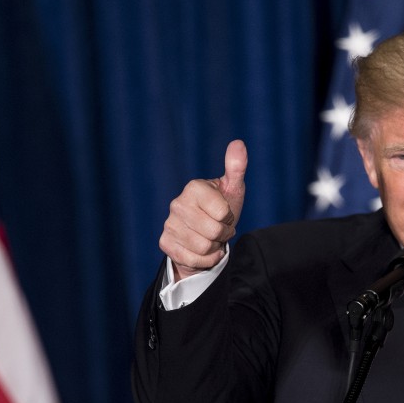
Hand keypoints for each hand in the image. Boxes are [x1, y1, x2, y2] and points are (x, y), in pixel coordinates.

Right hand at [160, 140, 246, 281]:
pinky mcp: (165, 243)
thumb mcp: (232, 189)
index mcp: (194, 188)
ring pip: (204, 247)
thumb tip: (238, 143)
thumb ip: (236, 167)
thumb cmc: (222, 208)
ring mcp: (169, 224)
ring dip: (214, 247)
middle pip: (214, 231)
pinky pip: (193, 259)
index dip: (229, 217)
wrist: (206, 234)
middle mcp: (177, 204)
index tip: (224, 213)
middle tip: (219, 228)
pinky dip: (205, 259)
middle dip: (223, 234)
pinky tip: (204, 250)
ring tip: (210, 237)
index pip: (222, 212)